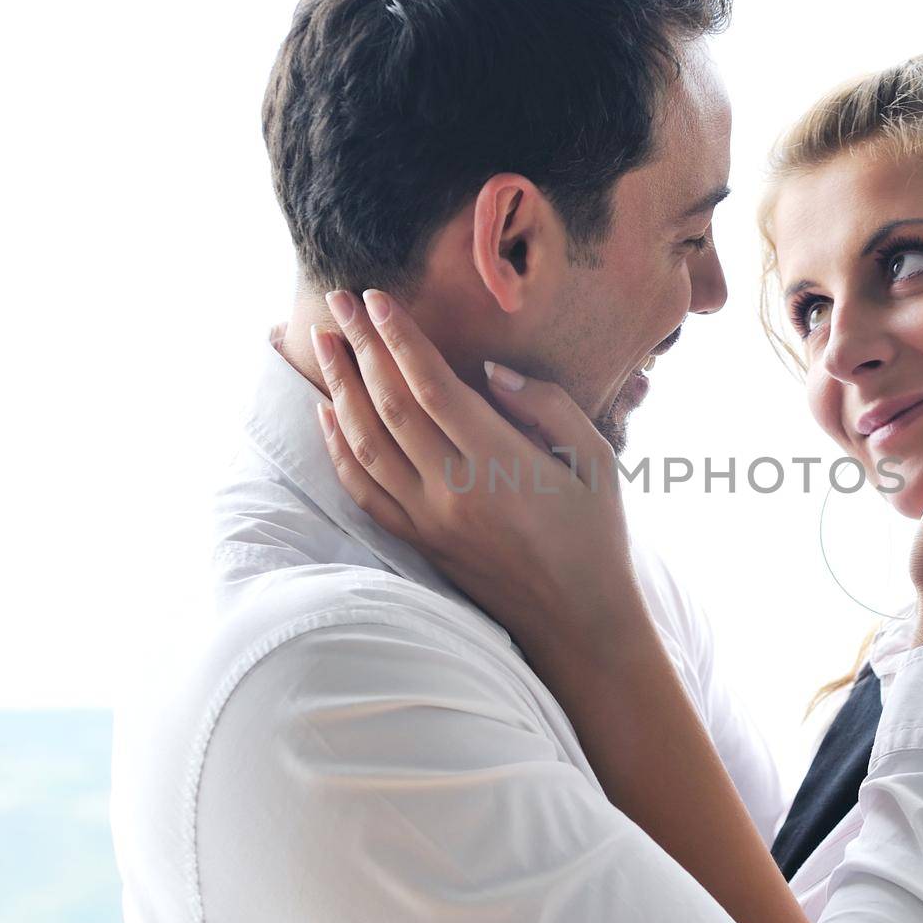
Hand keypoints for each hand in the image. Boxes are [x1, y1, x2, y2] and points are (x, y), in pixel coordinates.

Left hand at [310, 288, 651, 658]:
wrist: (580, 623)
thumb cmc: (597, 534)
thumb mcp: (598, 460)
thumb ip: (547, 406)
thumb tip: (490, 369)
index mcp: (500, 464)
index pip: (433, 387)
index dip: (400, 339)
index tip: (377, 299)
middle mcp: (455, 492)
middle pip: (389, 406)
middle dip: (360, 348)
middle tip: (339, 302)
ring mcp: (430, 522)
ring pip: (366, 445)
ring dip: (340, 389)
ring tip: (324, 344)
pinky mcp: (420, 544)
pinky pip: (364, 491)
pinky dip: (338, 449)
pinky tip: (328, 413)